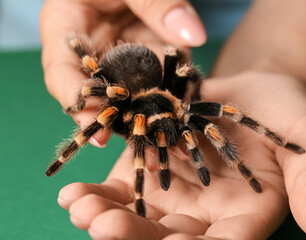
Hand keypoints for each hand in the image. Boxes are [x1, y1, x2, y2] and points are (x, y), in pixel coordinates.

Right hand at [40, 0, 205, 146]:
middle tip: (138, 151)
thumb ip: (155, 3)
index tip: (96, 130)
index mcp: (68, 31)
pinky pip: (157, 89)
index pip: (64, 72)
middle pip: (99, 98)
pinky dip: (171, 106)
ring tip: (169, 148)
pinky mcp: (148, 67)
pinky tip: (187, 123)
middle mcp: (94, 57)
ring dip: (149, 125)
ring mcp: (122, 65)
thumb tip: (191, 35)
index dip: (78, 102)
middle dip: (120, 128)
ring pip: (130, 101)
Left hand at [57, 71, 305, 238]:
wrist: (252, 89)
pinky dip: (100, 192)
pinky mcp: (151, 168)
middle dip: (134, 237)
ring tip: (79, 209)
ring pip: (138, 219)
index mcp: (245, 219)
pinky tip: (73, 194)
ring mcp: (173, 195)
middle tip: (101, 227)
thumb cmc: (285, 114)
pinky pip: (123, 188)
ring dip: (107, 216)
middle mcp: (205, 216)